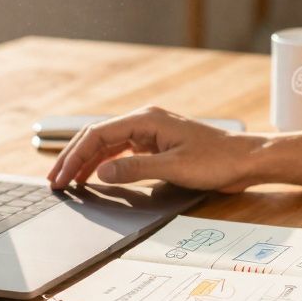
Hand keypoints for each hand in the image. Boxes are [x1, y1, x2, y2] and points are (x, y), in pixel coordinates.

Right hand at [46, 106, 267, 191]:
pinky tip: (95, 176)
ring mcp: (151, 133)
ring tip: (68, 181)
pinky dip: (105, 164)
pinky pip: (122, 152)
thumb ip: (134, 169)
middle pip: (98, 137)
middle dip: (74, 158)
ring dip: (87, 162)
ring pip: (108, 145)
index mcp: (146, 119)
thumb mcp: (174, 168)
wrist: (246, 160)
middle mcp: (145, 121)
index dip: (74, 156)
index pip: (98, 134)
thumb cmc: (216, 161)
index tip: (61, 177)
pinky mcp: (157, 145)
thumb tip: (100, 173)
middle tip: (55, 181)